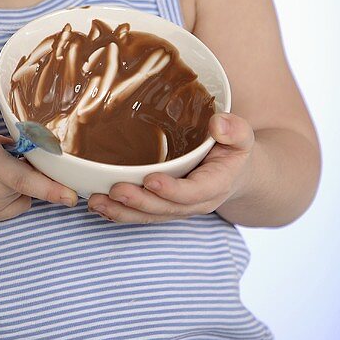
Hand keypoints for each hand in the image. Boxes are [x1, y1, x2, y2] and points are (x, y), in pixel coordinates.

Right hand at [0, 64, 78, 222]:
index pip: (22, 179)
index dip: (50, 188)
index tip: (72, 196)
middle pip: (30, 182)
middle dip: (35, 165)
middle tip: (14, 147)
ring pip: (26, 193)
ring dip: (24, 178)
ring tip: (0, 159)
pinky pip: (17, 203)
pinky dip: (15, 191)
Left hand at [87, 111, 254, 223]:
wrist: (235, 173)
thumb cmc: (233, 150)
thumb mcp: (242, 137)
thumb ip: (235, 130)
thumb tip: (218, 123)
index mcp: (215, 185)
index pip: (194, 192)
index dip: (173, 190)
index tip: (151, 180)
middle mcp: (195, 202)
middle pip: (166, 208)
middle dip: (140, 203)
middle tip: (115, 191)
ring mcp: (178, 207)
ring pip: (150, 216)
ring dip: (123, 212)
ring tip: (97, 203)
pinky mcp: (164, 206)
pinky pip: (142, 214)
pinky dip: (120, 212)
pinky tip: (98, 206)